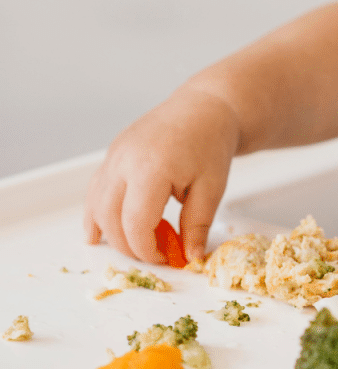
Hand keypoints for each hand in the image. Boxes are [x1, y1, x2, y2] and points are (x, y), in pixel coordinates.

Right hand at [84, 86, 239, 263]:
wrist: (204, 109)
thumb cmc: (210, 144)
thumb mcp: (212, 189)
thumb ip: (198, 225)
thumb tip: (190, 257)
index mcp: (151, 169)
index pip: (135, 224)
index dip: (147, 249)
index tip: (166, 258)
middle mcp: (124, 161)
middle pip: (110, 218)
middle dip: (129, 245)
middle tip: (154, 255)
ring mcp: (114, 156)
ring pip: (96, 205)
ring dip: (110, 233)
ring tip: (134, 247)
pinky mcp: (112, 155)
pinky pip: (95, 190)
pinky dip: (95, 214)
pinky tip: (97, 234)